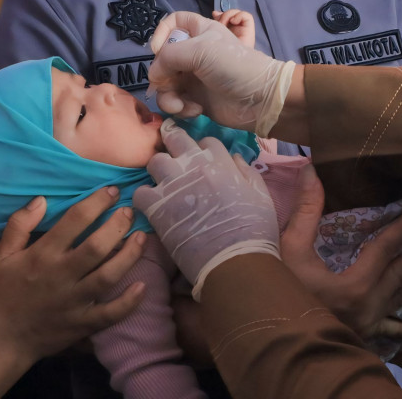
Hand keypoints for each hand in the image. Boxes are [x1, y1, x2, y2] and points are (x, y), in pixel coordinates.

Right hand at [0, 188, 146, 365]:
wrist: (3, 339)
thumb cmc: (5, 293)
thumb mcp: (2, 255)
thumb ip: (19, 224)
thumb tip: (42, 199)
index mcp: (42, 255)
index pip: (74, 221)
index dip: (96, 202)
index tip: (112, 192)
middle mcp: (61, 276)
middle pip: (96, 247)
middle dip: (117, 226)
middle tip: (130, 212)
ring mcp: (74, 302)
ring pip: (108, 276)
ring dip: (129, 256)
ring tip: (142, 238)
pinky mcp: (83, 324)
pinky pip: (110, 313)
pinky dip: (128, 302)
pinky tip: (142, 286)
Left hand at [134, 122, 279, 298]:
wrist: (235, 261)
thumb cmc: (254, 230)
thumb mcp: (261, 195)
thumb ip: (247, 172)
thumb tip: (235, 157)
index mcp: (220, 162)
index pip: (205, 141)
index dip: (203, 149)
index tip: (201, 160)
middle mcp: (194, 167)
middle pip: (175, 139)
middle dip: (173, 143)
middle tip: (173, 155)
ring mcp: (173, 186)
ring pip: (154, 161)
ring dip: (159, 170)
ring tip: (164, 183)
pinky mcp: (157, 208)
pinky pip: (140, 192)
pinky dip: (145, 197)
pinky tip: (153, 205)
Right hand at [149, 11, 294, 135]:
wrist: (259, 99)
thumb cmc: (232, 66)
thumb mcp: (200, 50)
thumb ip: (168, 57)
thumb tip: (154, 76)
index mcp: (199, 32)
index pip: (173, 22)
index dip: (161, 32)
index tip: (157, 49)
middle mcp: (194, 53)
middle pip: (163, 59)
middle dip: (161, 74)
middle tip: (168, 84)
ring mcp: (194, 77)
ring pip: (165, 84)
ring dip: (169, 96)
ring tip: (181, 105)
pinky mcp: (196, 99)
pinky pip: (175, 101)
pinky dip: (180, 107)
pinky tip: (195, 110)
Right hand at [280, 162, 401, 341]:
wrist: (272, 341)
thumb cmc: (279, 293)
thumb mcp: (289, 250)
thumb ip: (305, 211)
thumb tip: (312, 170)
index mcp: (354, 284)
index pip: (386, 249)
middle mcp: (369, 306)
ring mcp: (368, 325)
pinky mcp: (363, 338)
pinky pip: (392, 332)